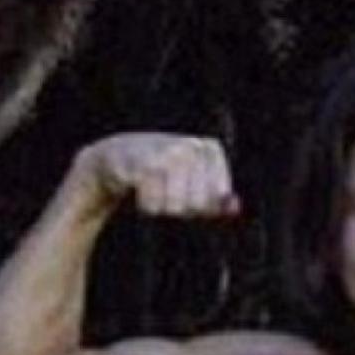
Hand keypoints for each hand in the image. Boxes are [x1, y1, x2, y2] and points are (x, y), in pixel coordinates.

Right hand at [76, 133, 240, 217]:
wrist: (119, 155)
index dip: (204, 204)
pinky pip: (153, 206)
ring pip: (175, 207)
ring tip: (155, 188)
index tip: (190, 190)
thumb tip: (235, 207)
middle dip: (183, 207)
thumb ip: (219, 199)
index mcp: (210, 149)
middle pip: (197, 205)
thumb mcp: (196, 185)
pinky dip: (147, 206)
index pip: (218, 197)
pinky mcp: (143, 164)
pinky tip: (139, 188)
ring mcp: (168, 153)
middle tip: (168, 189)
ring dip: (163, 207)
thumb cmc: (166, 174)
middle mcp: (191, 147)